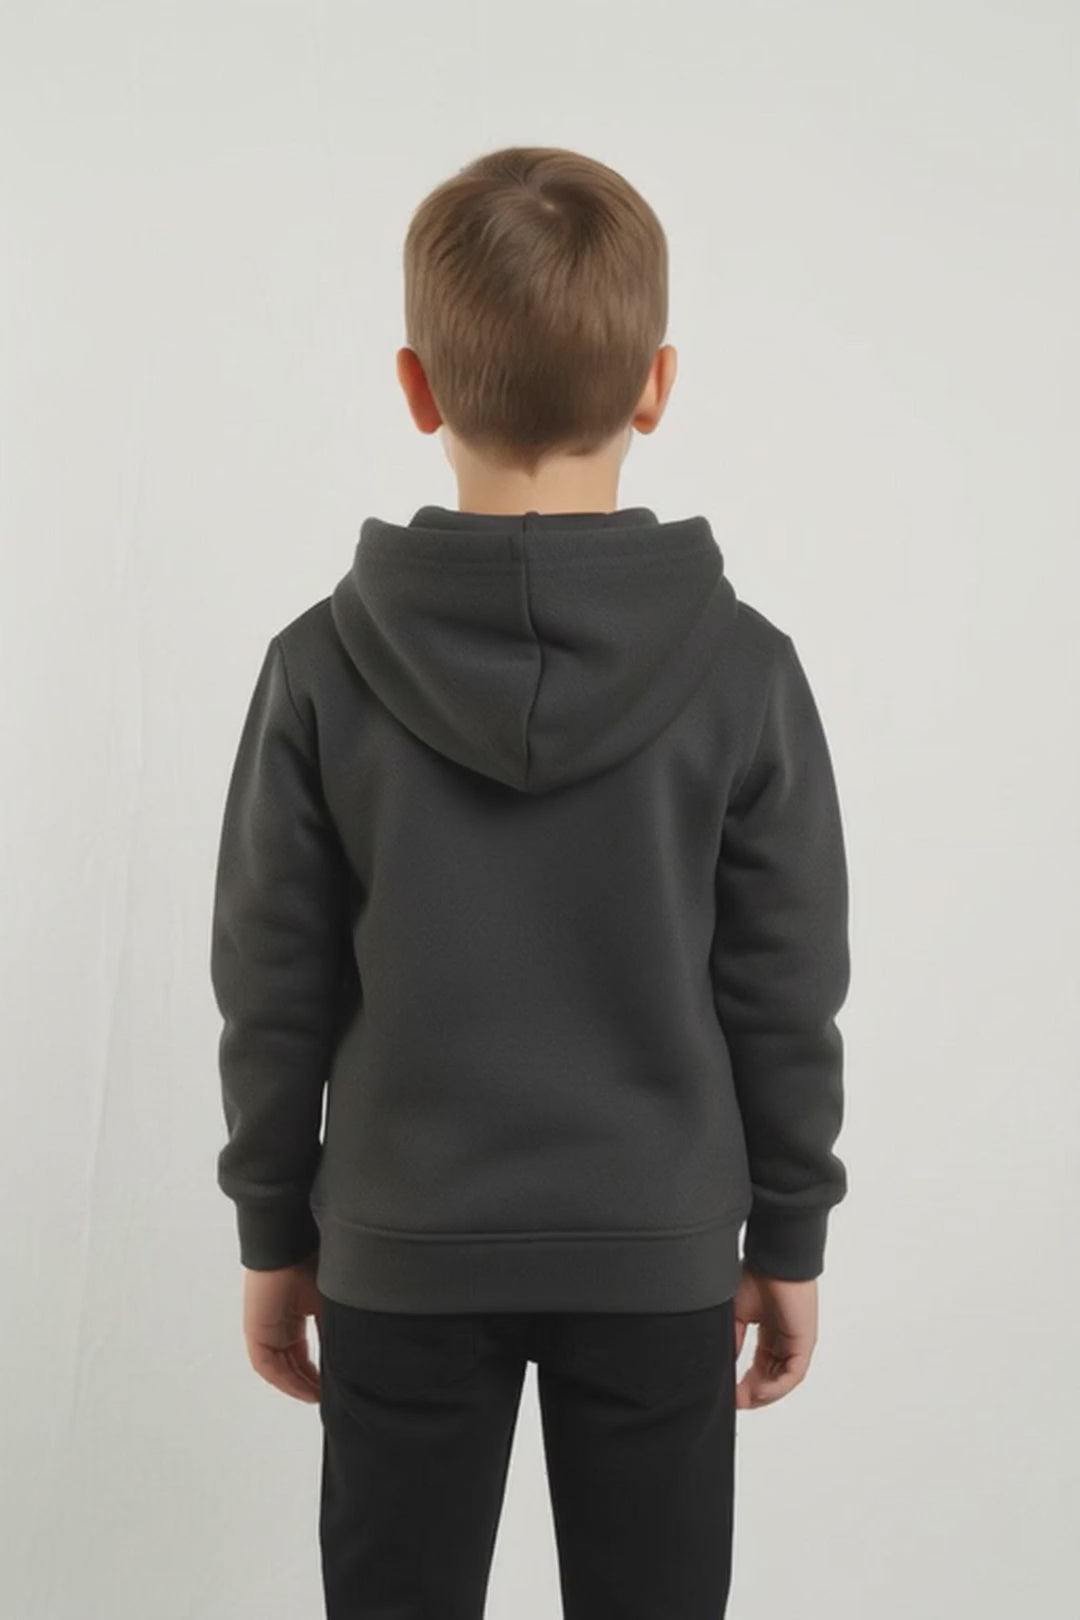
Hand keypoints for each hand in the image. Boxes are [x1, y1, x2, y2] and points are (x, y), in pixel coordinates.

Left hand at [242, 1249, 322, 1402]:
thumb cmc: (316, 1260)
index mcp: (297, 1311)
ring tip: (319, 1397)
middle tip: (329, 1397)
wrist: (293, 1242)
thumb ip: (337, 1327)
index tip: (337, 1385)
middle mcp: (280, 1321)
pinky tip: (304, 1389)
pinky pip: (268, 1365)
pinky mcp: (256, 1330)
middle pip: (293, 1362)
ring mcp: (266, 1327)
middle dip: (310, 1382)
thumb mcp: (333, 1300)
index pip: (306, 1351)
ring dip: (299, 1385)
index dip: (320, 1372)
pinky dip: (286, 1380)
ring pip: (281, 1367)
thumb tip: (357, 1354)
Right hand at [733, 1264, 817, 1407]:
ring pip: (782, 1382)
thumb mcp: (736, 1315)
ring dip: (762, 1394)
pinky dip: (775, 1387)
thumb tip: (722, 1366)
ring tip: (742, 1400)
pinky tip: (757, 1391)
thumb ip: (733, 1341)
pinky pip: (791, 1375)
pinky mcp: (803, 1344)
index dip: (743, 1384)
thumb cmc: (756, 1278)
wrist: (772, 1260)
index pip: (759, 1369)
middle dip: (751, 1394)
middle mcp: (784, 1342)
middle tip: (733, 1402)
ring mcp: (796, 1344)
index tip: (727, 1394)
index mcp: (770, 1335)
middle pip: (770, 1380)